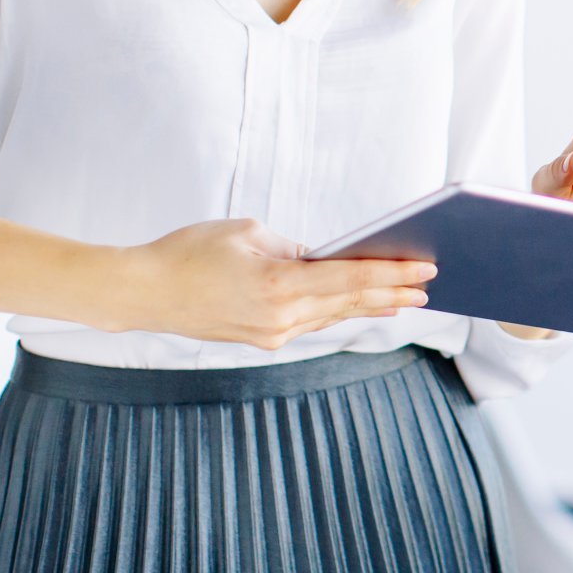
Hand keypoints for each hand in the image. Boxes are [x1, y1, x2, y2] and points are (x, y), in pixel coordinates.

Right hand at [121, 219, 434, 349]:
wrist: (143, 293)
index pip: (350, 278)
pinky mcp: (262, 340)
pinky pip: (311, 323)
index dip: (392, 274)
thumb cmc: (188, 252)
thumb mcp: (246, 232)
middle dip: (392, 294)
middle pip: (349, 302)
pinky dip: (337, 312)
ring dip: (369, 306)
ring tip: (405, 298)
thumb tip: (324, 260)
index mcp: (279, 284)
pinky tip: (358, 307)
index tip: (425, 269)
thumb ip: (292, 248)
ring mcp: (272, 334)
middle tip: (429, 287)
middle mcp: (281, 317)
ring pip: (332, 316)